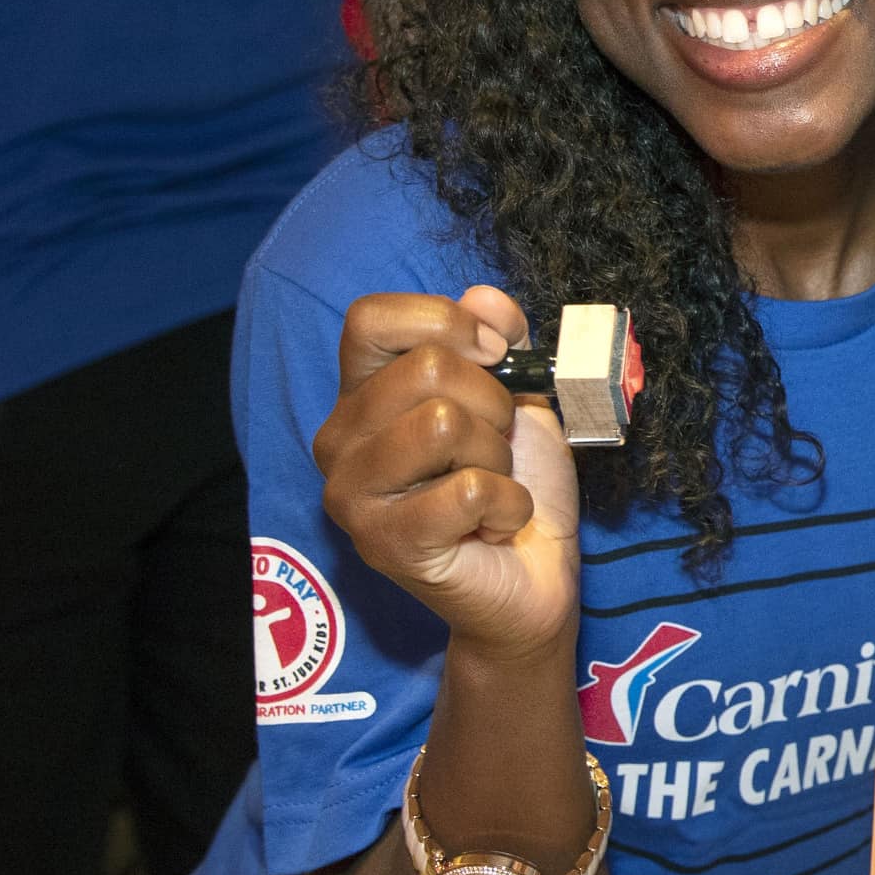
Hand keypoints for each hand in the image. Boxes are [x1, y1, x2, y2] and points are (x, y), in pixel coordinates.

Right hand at [312, 286, 580, 660]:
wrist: (534, 575)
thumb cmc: (514, 480)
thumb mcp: (518, 392)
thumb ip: (501, 337)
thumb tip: (483, 299)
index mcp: (360, 394)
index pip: (369, 319)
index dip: (446, 322)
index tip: (495, 357)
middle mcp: (339, 441)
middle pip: (426, 368)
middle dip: (493, 402)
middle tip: (496, 445)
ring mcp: (353, 496)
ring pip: (445, 423)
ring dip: (496, 455)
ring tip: (489, 485)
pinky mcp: (386, 544)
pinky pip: (470, 487)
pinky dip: (508, 502)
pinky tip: (494, 524)